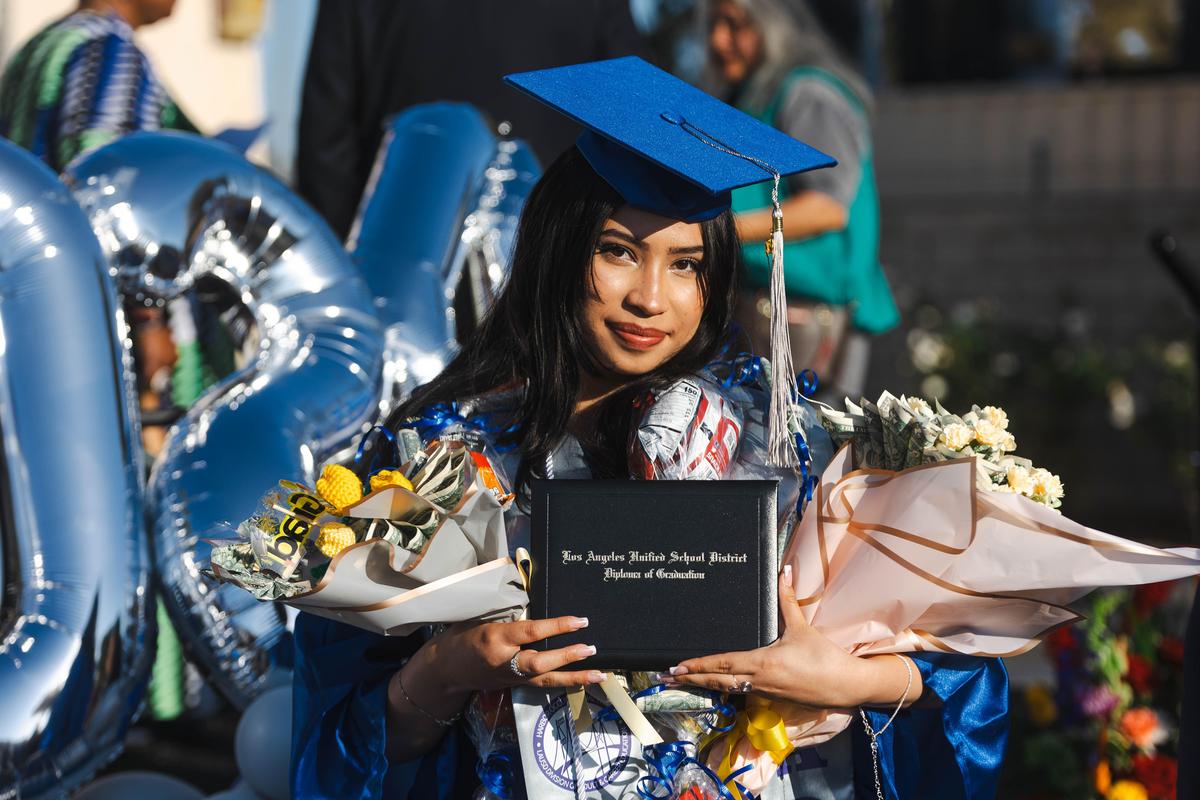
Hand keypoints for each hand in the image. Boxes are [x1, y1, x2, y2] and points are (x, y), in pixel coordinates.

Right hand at [415, 615, 605, 695]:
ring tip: (599, 673)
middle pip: (539, 663)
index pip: (530, 632)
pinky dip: (563, 683)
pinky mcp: (512, 687)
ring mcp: (509, 678)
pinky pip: (541, 684)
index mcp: (494, 637)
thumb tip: (536, 599)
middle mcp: (503, 661)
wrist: (444, 669)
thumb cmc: (461, 636)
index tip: (579, 621)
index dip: (556, 626)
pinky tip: (583, 681)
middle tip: (590, 648)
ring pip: (545, 679)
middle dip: (567, 656)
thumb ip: (508, 613)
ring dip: (574, 677)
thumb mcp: (480, 618)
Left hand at [663, 567, 915, 708]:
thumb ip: (788, 600)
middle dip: (690, 679)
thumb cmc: (824, 657)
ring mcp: (763, 693)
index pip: (722, 664)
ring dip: (704, 684)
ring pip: (727, 689)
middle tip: (665, 678)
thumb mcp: (802, 628)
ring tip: (682, 681)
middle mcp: (758, 681)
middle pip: (716, 681)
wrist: (846, 686)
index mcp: (761, 662)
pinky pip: (741, 693)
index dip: (697, 665)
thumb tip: (784, 571)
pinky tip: (714, 686)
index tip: (677, 667)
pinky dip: (724, 689)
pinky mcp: (772, 698)